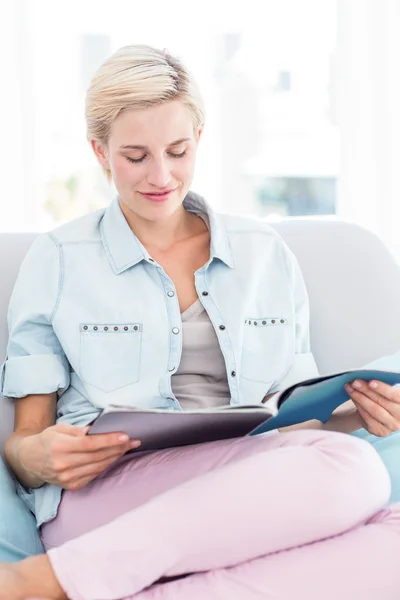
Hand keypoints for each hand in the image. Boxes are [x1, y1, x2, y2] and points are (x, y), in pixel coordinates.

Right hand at [17, 423, 140, 489]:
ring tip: (128, 448)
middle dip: (118, 448)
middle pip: (97, 456)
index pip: (90, 444)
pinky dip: (105, 465)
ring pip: (98, 467)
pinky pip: (94, 475)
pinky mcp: (71, 486)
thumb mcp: (58, 428)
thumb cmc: (47, 440)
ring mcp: (67, 478)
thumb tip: (96, 430)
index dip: (109, 440)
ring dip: (115, 457)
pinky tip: (114, 457)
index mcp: (60, 447)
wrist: (29, 461)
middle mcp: (63, 465)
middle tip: (133, 441)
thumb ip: (77, 430)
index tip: (125, 436)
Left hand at [345, 379, 399, 436]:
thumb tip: (366, 376)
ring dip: (360, 398)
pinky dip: (359, 406)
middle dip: (366, 390)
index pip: (396, 396)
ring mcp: (392, 426)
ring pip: (374, 410)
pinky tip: (353, 397)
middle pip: (382, 402)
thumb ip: (382, 386)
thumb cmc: (384, 397)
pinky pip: (368, 418)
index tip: (370, 382)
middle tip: (355, 382)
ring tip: (350, 388)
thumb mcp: (387, 390)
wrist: (379, 412)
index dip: (383, 389)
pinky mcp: (381, 431)